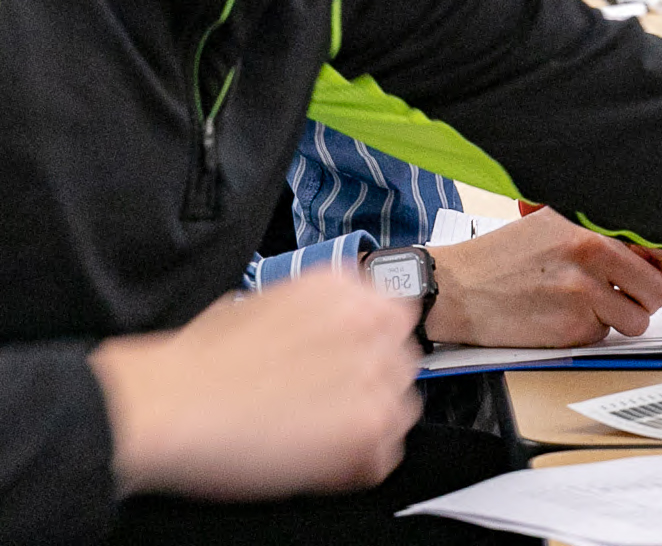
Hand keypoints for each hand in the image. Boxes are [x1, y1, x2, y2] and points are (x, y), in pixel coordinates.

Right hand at [89, 273, 419, 499]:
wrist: (167, 402)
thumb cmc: (197, 361)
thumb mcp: (265, 304)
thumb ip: (317, 314)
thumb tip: (329, 339)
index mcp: (346, 288)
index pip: (393, 316)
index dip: (368, 349)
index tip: (349, 368)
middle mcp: (370, 322)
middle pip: (401, 361)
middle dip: (370, 385)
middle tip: (325, 407)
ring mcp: (374, 374)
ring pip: (400, 408)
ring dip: (365, 424)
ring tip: (314, 436)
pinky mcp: (367, 426)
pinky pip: (383, 455)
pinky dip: (353, 467)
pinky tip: (312, 462)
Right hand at [426, 207, 661, 348]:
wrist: (455, 288)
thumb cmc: (502, 257)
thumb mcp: (554, 223)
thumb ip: (600, 231)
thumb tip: (649, 246)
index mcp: (592, 227)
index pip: (659, 247)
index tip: (660, 269)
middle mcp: (593, 256)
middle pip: (657, 291)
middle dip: (646, 298)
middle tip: (628, 296)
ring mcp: (584, 295)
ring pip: (637, 320)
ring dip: (620, 319)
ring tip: (592, 307)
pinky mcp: (571, 329)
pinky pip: (603, 337)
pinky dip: (589, 332)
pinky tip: (563, 317)